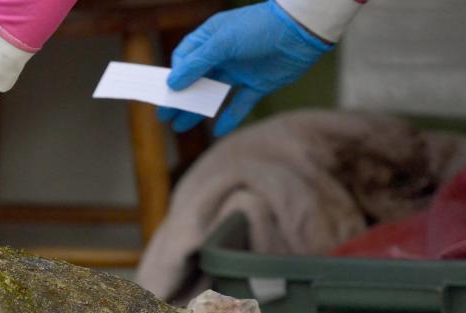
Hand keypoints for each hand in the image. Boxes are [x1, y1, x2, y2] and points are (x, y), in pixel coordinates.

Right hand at [157, 0, 330, 135]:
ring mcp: (240, 71)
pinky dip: (229, 118)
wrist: (302, 30)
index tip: (164, 92)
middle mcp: (223, 55)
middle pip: (196, 80)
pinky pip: (239, 104)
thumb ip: (197, 64)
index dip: (174, 75)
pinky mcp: (258, 85)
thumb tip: (173, 83)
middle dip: (180, 98)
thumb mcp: (223, 42)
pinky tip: (217, 130)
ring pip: (213, 95)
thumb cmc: (259, 28)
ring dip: (197, 110)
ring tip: (180, 127)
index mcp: (212, 39)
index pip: (185, 59)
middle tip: (164, 116)